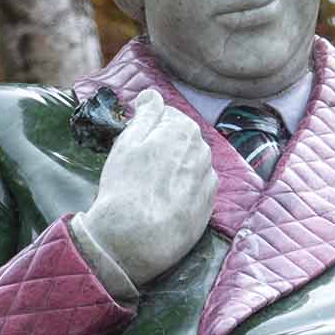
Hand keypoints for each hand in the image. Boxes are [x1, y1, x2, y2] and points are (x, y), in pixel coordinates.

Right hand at [79, 89, 216, 289]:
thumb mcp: (128, 141)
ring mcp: (208, 180)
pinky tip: (165, 202)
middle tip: (140, 168)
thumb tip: (153, 95)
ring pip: (190, 166)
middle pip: (182, 142)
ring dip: (175, 171)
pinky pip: (196, 190)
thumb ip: (146, 113)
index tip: (136, 144)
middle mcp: (203, 152)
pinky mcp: (209, 206)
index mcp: (184, 129)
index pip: (169, 117)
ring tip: (151, 188)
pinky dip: (183, 192)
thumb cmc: (126, 187)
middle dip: (164, 148)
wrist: (136, 238)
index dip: (149, 129)